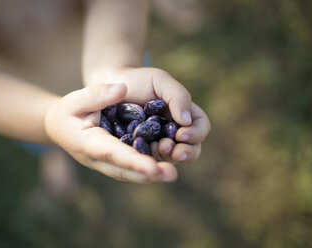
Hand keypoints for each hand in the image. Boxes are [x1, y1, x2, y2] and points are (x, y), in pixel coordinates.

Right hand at [44, 83, 177, 182]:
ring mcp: (103, 163)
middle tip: (171, 174)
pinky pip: (128, 169)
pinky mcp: (111, 162)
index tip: (153, 167)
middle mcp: (96, 158)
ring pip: (127, 173)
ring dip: (149, 176)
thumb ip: (97, 94)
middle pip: (123, 170)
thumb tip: (122, 89)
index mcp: (87, 143)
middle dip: (147, 174)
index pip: (112, 153)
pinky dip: (144, 171)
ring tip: (170, 173)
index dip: (133, 161)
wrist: (59, 126)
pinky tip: (162, 167)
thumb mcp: (77, 98)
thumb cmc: (68, 111)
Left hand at [91, 67, 210, 163]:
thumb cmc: (139, 81)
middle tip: (170, 149)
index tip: (181, 134)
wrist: (111, 86)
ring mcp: (159, 144)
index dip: (196, 134)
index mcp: (185, 115)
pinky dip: (149, 159)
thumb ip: (178, 96)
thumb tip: (186, 121)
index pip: (201, 127)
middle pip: (192, 149)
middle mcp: (175, 132)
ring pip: (172, 158)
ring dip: (167, 157)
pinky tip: (141, 154)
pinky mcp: (143, 152)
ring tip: (156, 149)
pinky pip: (150, 161)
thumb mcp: (160, 81)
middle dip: (186, 153)